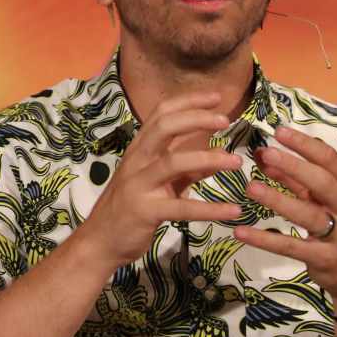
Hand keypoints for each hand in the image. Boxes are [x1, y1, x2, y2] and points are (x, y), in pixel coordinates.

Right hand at [81, 92, 244, 266]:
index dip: (189, 102)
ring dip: (208, 159)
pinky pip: (181, 207)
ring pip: (173, 162)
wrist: (101, 239)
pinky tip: (233, 210)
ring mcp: (139, 184)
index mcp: (139, 150)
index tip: (216, 97)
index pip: (161, 114)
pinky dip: (210, 209)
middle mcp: (137, 161)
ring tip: (235, 162)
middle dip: (195, 118)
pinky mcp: (145, 211)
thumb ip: (186, 170)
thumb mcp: (160, 184)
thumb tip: (216, 157)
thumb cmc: (129, 208)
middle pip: (164, 127)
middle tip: (225, 119)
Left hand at [238, 125, 336, 314]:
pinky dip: (266, 239)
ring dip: (278, 199)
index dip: (305, 145)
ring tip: (250, 187)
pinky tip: (241, 232)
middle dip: (295, 166)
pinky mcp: (324, 259)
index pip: (331, 161)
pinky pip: (291, 247)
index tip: (279, 131)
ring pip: (308, 214)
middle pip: (323, 183)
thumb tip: (265, 157)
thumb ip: (297, 181)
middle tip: (266, 152)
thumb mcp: (325, 202)